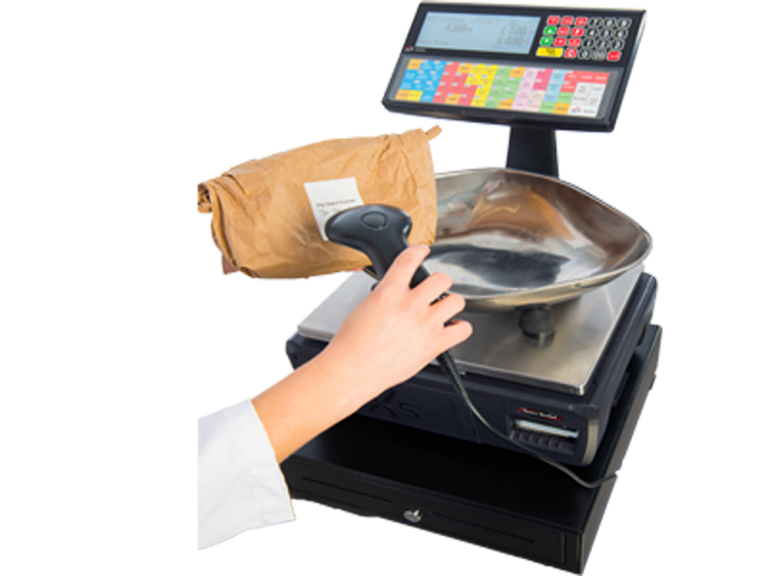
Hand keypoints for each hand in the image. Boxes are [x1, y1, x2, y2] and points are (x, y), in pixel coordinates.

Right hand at [252, 244, 471, 461]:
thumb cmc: (352, 345)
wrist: (352, 371)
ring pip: (456, 301)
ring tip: (443, 309)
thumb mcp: (364, 307)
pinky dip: (460, 328)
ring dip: (450, 303)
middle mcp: (410, 305)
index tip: (422, 250)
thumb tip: (396, 292)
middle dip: (439, 282)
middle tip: (434, 289)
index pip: (410, 258)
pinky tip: (450, 329)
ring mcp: (426, 325)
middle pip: (442, 278)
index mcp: (389, 292)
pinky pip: (463, 330)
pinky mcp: (434, 345)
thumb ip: (386, 296)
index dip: (419, 250)